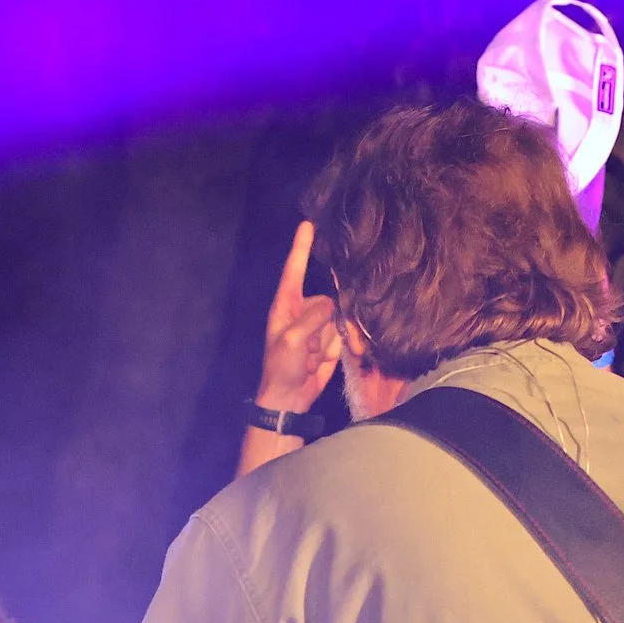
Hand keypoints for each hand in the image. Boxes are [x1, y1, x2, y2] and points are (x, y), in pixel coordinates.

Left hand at [256, 221, 342, 412]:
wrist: (289, 399)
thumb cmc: (281, 368)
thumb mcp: (292, 340)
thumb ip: (313, 317)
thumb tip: (333, 305)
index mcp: (285, 305)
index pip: (294, 270)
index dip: (302, 247)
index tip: (308, 223)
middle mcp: (302, 310)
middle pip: (327, 300)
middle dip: (324, 323)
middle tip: (308, 350)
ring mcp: (317, 326)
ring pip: (338, 319)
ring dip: (329, 340)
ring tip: (310, 359)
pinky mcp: (329, 341)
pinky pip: (342, 335)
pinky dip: (335, 349)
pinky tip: (319, 363)